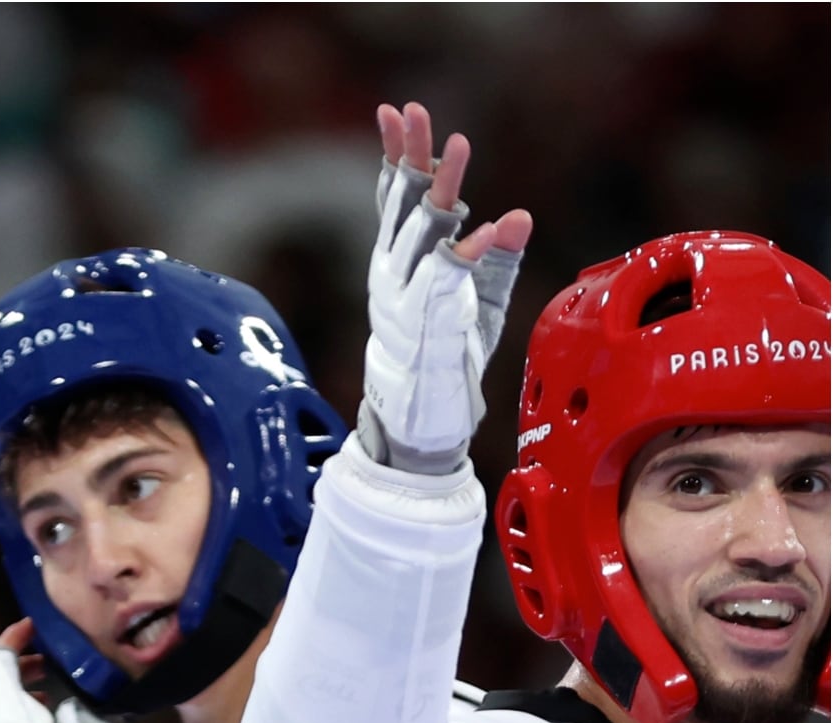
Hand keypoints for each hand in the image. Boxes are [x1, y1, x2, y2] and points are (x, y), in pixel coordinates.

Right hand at [361, 102, 532, 474]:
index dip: (397, 155)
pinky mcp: (427, 327)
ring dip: (441, 190)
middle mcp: (395, 274)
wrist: (421, 420)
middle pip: (402, 204)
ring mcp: (406, 300)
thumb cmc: (447, 357)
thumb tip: (518, 216)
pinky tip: (483, 230)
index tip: (396, 112)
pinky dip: (466, 256)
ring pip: (421, 234)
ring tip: (457, 149)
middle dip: (409, 156)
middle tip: (414, 111)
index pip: (397, 198)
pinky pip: (447, 284)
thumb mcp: (476, 299)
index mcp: (402, 261)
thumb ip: (493, 257)